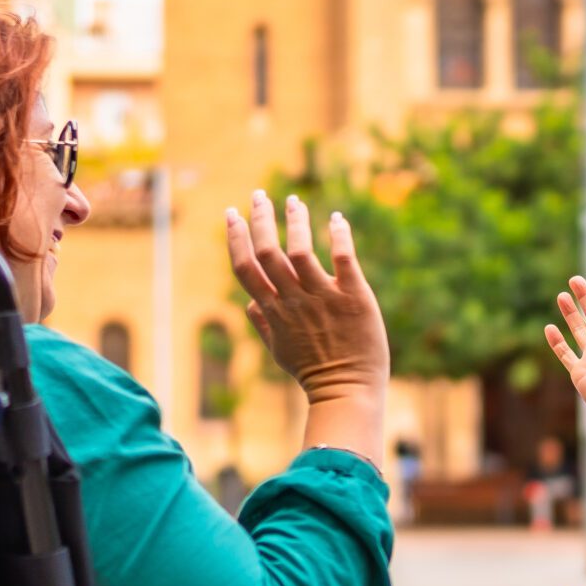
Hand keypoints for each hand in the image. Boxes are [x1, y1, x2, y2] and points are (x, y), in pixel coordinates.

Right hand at [224, 191, 388, 401]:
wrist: (348, 390)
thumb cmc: (314, 372)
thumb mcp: (280, 351)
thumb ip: (263, 324)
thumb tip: (249, 303)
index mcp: (273, 312)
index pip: (246, 268)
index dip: (236, 238)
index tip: (232, 214)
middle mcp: (294, 301)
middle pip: (268, 252)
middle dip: (261, 218)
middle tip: (259, 195)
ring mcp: (324, 297)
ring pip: (301, 249)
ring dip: (295, 220)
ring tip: (294, 201)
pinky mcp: (353, 296)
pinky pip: (343, 258)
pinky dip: (339, 235)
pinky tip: (336, 219)